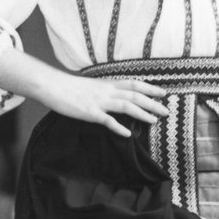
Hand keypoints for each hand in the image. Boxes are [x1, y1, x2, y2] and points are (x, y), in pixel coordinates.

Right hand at [42, 69, 168, 137]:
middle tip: (166, 111)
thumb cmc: (70, 87)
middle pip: (135, 95)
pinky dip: (118, 127)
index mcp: (108, 84)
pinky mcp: (90, 112)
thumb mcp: (93, 86)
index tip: (163, 93)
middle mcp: (107, 91)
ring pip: (126, 106)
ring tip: (154, 121)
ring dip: (142, 114)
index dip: (150, 88)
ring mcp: (99, 102)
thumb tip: (117, 97)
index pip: (134, 84)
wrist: (52, 86)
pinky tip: (127, 134)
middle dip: (152, 103)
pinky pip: (107, 120)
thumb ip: (106, 91)